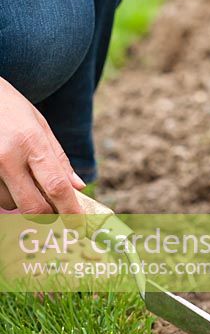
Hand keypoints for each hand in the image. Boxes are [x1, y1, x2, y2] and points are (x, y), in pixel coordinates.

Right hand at [0, 77, 85, 213]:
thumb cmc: (11, 109)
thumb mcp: (40, 125)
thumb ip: (59, 158)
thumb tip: (77, 187)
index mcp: (30, 142)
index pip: (56, 186)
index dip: (70, 210)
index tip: (79, 224)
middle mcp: (7, 157)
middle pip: (33, 206)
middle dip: (47, 214)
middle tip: (54, 210)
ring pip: (10, 205)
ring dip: (21, 199)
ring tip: (20, 174)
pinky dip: (5, 193)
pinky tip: (6, 174)